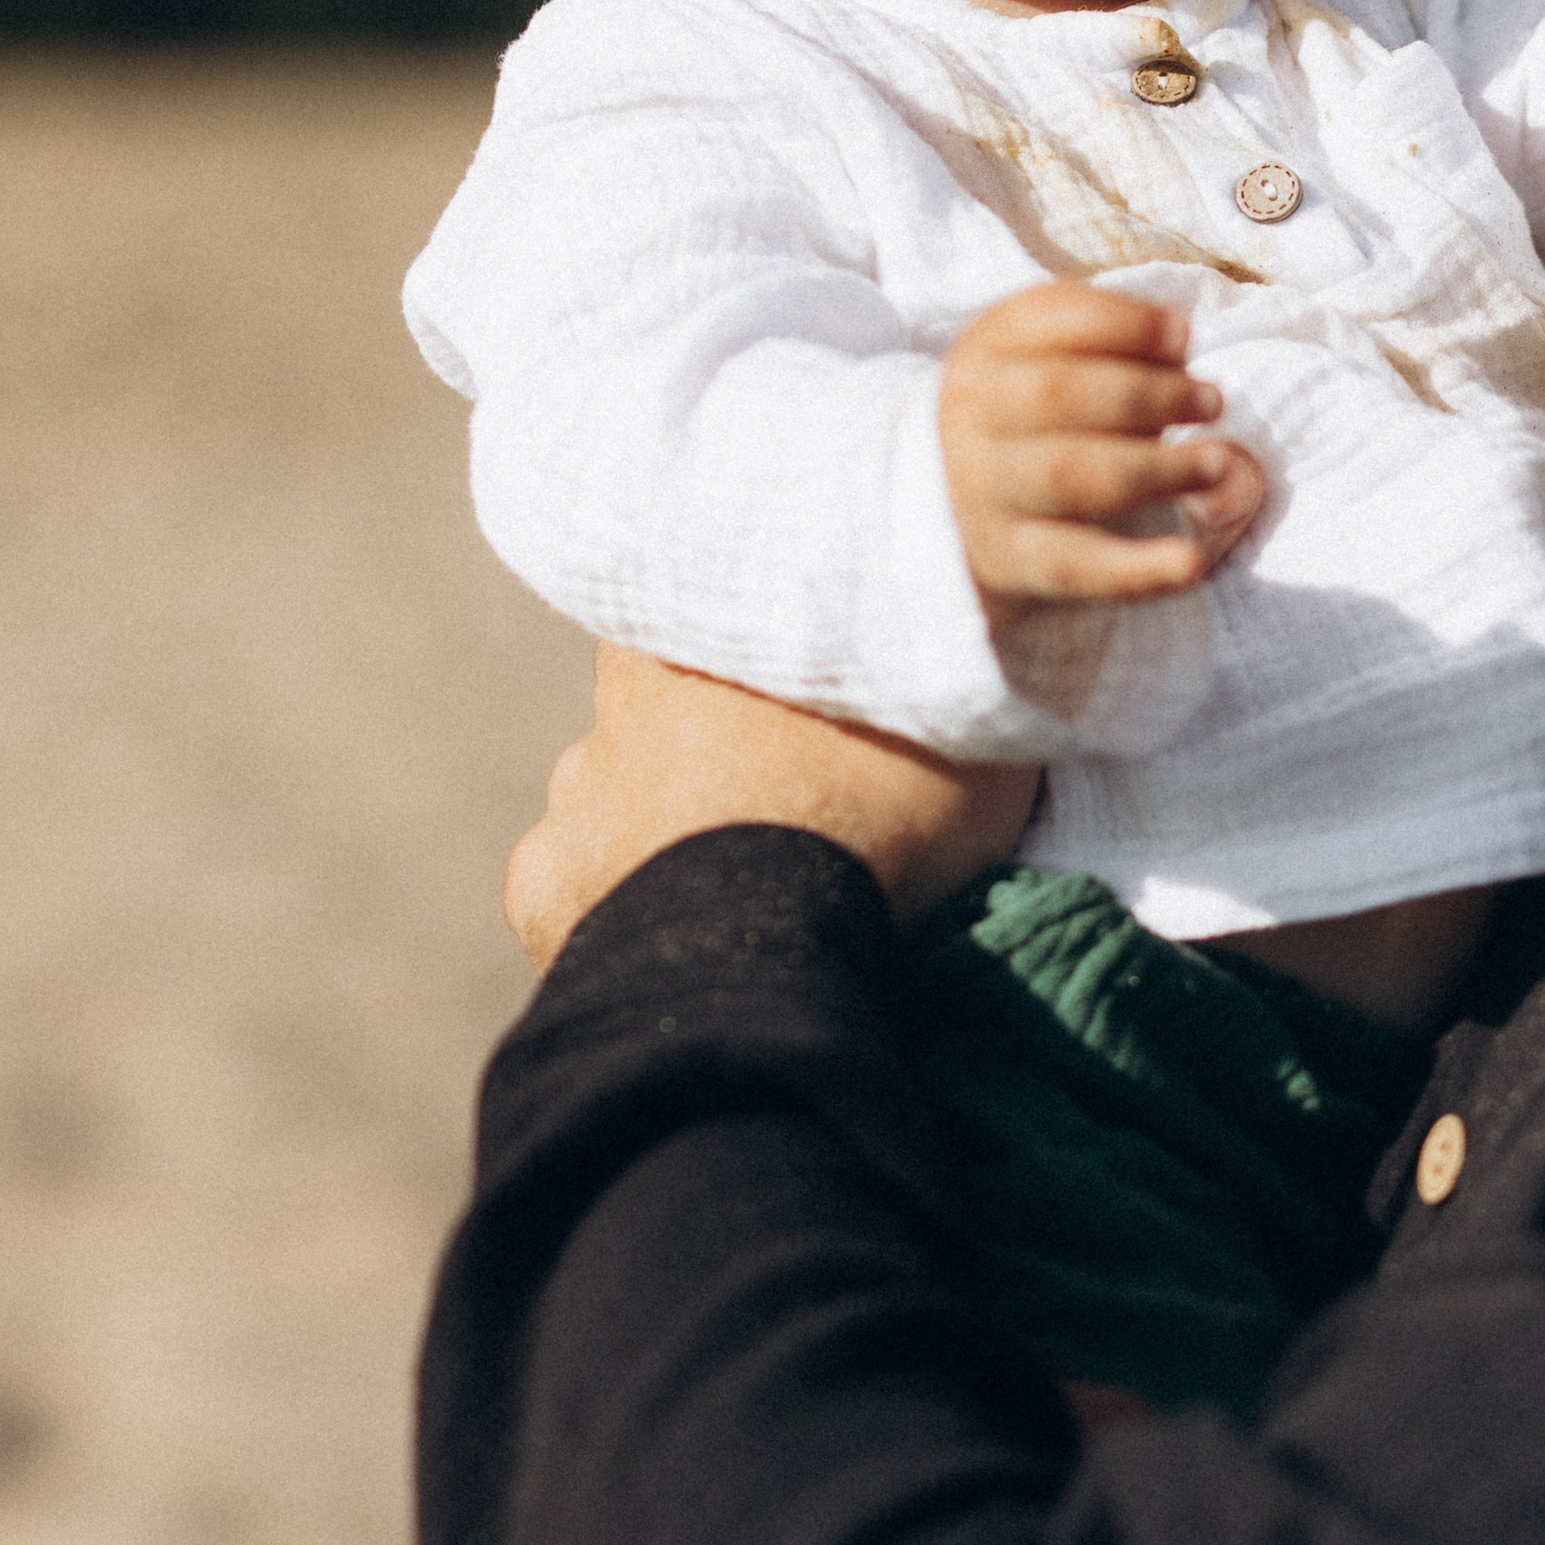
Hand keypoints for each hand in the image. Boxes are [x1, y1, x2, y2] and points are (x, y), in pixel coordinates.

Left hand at [505, 641, 1039, 968]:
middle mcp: (621, 695)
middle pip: (669, 701)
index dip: (769, 646)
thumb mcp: (960, 720)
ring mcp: (576, 787)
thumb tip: (999, 623)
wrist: (776, 943)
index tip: (814, 689)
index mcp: (709, 628)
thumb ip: (955, 670)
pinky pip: (567, 883)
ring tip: (740, 876)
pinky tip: (670, 933)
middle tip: (794, 794)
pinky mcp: (545, 885)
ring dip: (665, 819)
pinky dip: (606, 902)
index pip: (723, 601)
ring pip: (617, 787)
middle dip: (714, 737)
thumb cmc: (880, 809)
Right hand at [937, 284, 1264, 620]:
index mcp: (987, 348)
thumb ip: (1115, 340)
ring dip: (1156, 468)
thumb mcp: (1054, 356)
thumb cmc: (1034, 413)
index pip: (1050, 319)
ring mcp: (982, 491)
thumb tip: (1177, 344)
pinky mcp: (1009, 560)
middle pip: (1058, 394)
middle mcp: (971, 414)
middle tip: (1211, 402)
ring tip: (1216, 464)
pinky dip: (1137, 568)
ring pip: (1071, 476)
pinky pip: (1075, 566)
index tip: (1183, 336)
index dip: (1127, 324)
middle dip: (1150, 394)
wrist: (954, 503)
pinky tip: (1190, 561)